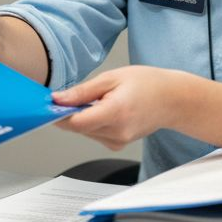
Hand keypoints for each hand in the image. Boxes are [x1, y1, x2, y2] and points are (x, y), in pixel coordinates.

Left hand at [51, 66, 193, 149]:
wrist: (173, 100)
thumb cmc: (148, 84)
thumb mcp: (112, 77)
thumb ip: (83, 91)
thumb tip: (58, 99)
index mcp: (115, 113)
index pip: (76, 122)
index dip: (59, 114)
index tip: (49, 104)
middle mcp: (117, 133)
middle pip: (78, 127)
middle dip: (69, 113)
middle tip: (72, 95)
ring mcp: (118, 141)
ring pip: (84, 131)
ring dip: (82, 117)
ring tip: (99, 99)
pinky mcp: (118, 144)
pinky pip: (94, 134)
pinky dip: (92, 122)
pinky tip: (105, 109)